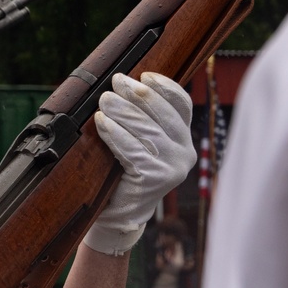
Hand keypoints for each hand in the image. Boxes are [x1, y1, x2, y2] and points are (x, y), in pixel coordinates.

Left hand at [84, 72, 194, 255]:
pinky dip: (115, 133)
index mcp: (184, 139)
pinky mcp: (156, 179)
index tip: (144, 74)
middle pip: (163, 114)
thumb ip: (141, 118)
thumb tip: (123, 84)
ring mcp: (173, 167)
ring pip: (147, 129)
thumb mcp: (139, 141)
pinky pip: (133, 149)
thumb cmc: (123, 171)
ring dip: (123, 111)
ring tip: (105, 100)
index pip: (182, 104)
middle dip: (137, 94)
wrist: (118, 213)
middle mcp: (185, 152)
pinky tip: (102, 123)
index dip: (164, 86)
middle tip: (115, 82)